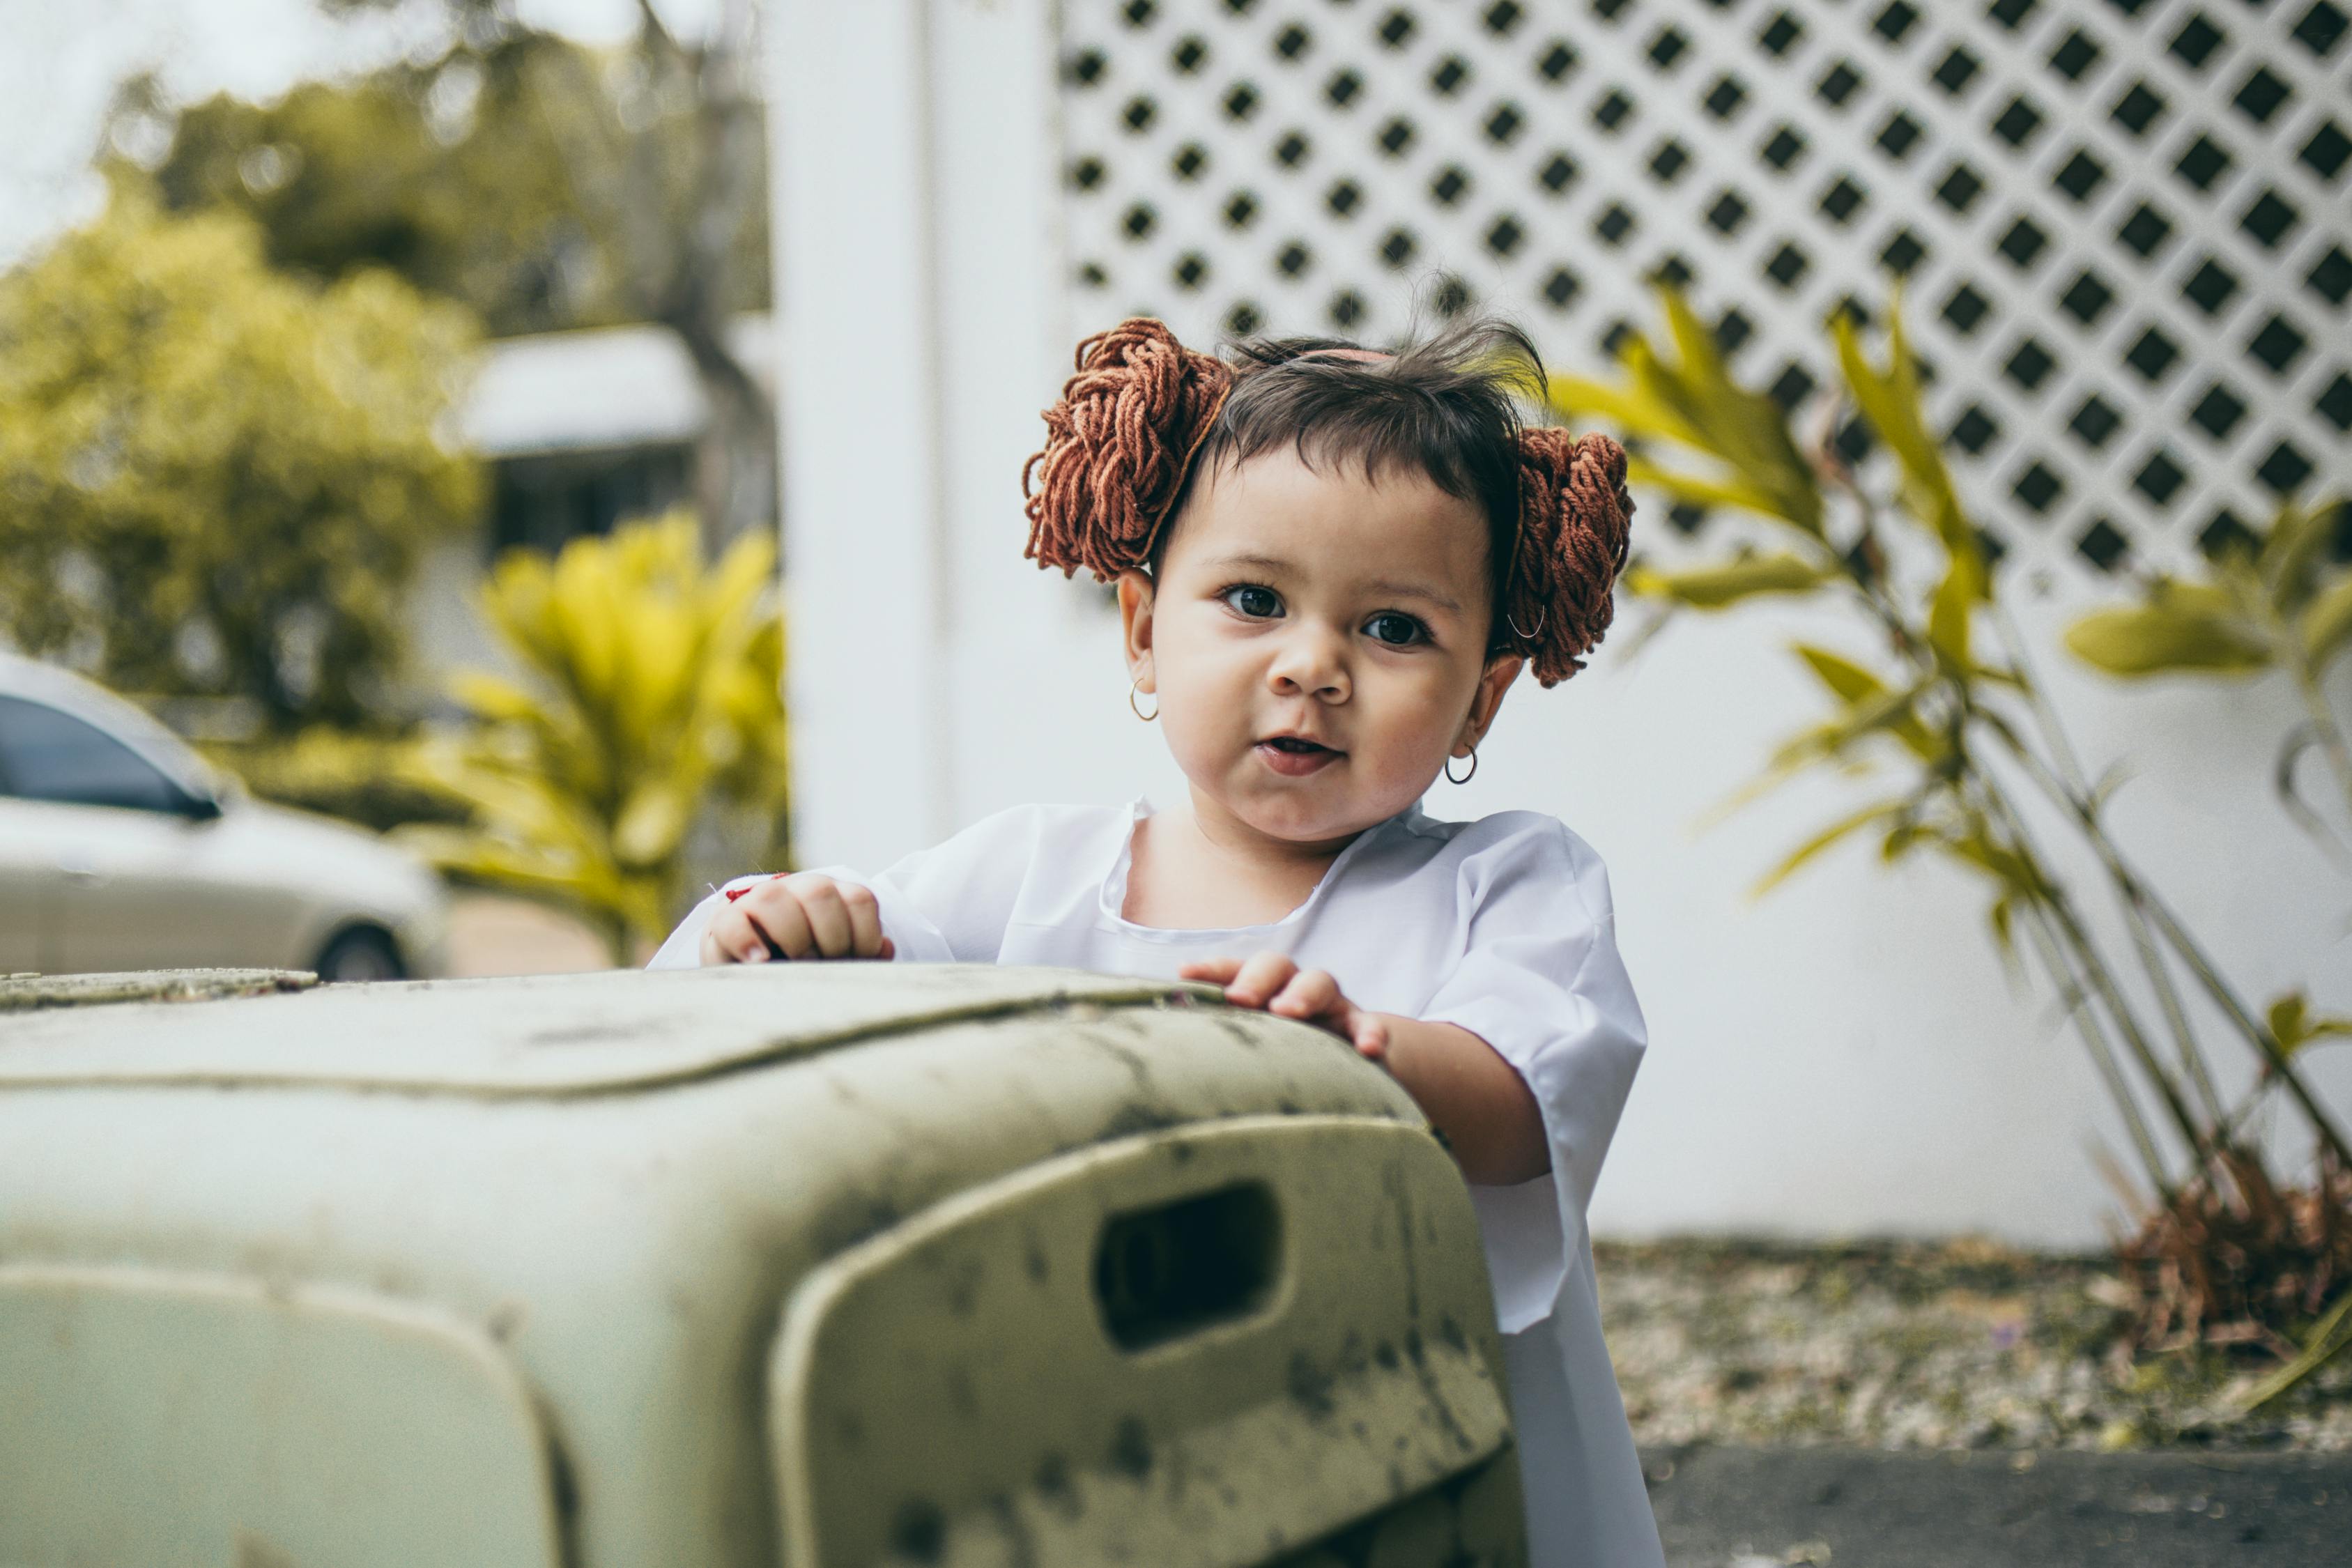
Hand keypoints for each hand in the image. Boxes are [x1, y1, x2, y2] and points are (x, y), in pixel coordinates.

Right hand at [700, 873, 894, 964]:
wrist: (749, 973)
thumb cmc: (805, 967)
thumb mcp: (838, 962)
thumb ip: (864, 954)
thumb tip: (886, 948)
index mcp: (832, 897)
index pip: (859, 899)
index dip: (866, 934)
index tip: (858, 961)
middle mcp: (796, 890)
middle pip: (820, 892)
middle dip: (831, 936)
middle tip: (824, 966)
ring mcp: (757, 901)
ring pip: (774, 898)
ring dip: (793, 935)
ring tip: (795, 964)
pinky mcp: (724, 922)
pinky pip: (733, 921)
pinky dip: (747, 941)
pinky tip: (761, 961)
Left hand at [1178, 954, 1390, 1060]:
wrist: (1351, 1060)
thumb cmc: (1283, 1052)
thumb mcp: (1252, 1043)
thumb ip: (1218, 1039)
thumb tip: (1161, 1041)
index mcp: (1262, 989)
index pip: (1234, 968)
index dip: (1211, 969)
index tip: (1184, 974)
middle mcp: (1294, 988)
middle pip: (1277, 964)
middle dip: (1256, 978)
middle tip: (1239, 999)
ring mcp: (1331, 1007)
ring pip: (1321, 983)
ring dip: (1304, 993)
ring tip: (1289, 1011)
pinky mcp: (1360, 1030)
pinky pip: (1369, 1025)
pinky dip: (1371, 1034)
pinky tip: (1370, 1050)